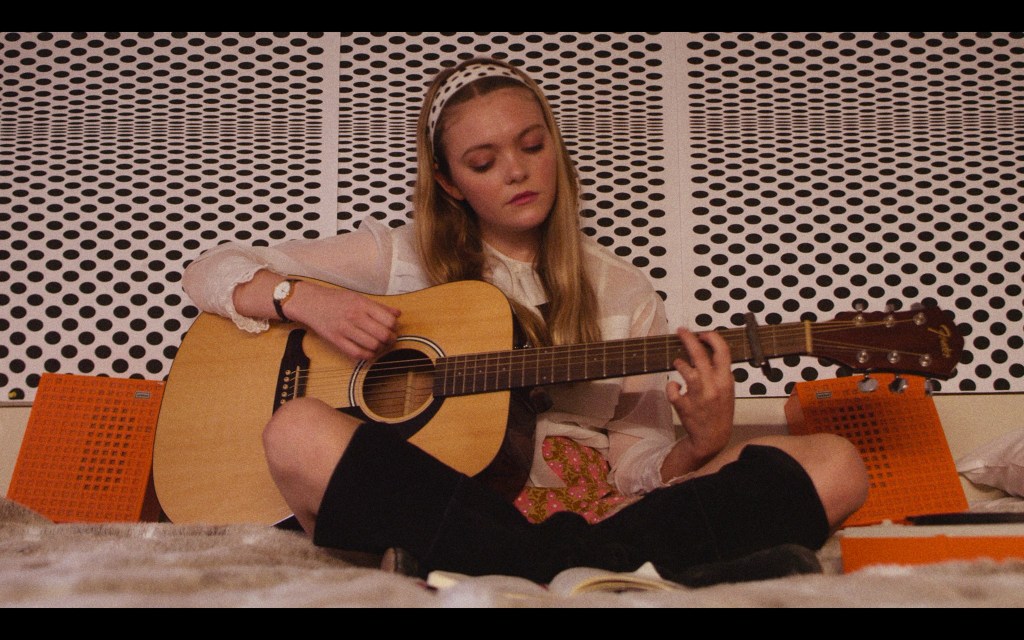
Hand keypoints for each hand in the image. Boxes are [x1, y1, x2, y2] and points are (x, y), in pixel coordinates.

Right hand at [287, 282, 400, 360]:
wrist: (309, 302)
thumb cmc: (335, 300)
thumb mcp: (358, 297)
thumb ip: (379, 307)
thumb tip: (398, 313)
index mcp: (362, 304)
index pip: (389, 320)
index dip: (394, 327)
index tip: (392, 329)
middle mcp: (355, 316)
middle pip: (383, 334)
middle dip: (390, 340)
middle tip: (389, 340)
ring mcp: (345, 329)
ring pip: (373, 345)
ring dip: (380, 348)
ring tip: (378, 345)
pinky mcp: (336, 340)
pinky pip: (357, 353)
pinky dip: (367, 355)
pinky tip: (368, 352)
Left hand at [665, 327, 734, 467]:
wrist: (712, 438)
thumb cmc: (720, 411)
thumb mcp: (727, 390)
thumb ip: (720, 371)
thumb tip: (708, 348)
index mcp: (726, 381)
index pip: (722, 351)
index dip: (712, 338)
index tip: (703, 333)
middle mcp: (712, 386)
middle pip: (699, 354)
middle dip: (688, 338)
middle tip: (680, 331)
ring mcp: (697, 396)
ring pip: (683, 369)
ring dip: (679, 362)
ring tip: (679, 363)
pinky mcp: (683, 405)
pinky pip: (672, 388)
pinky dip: (672, 386)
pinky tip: (676, 388)